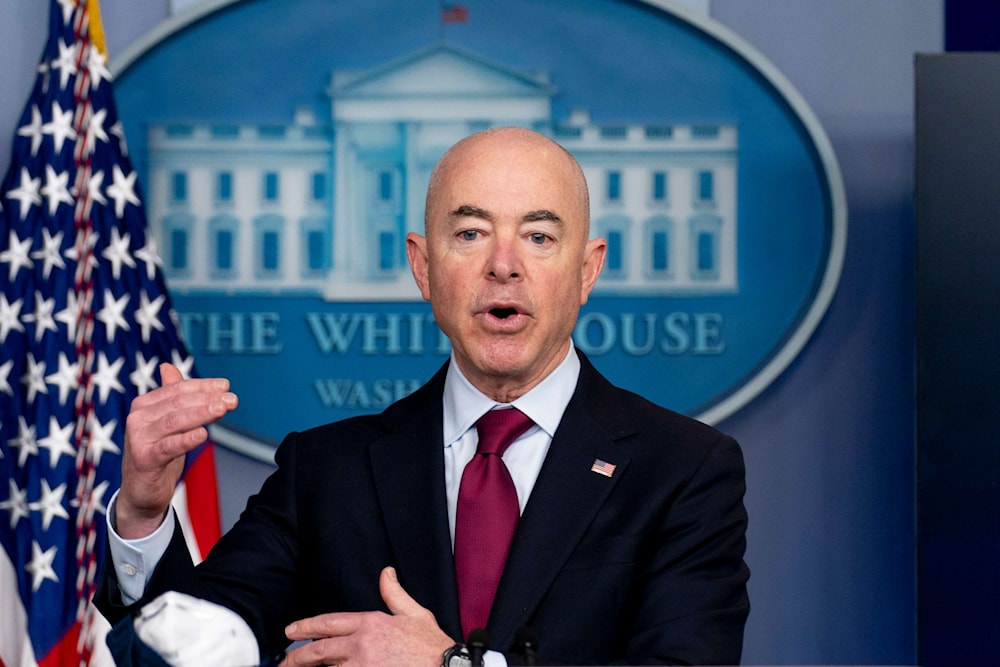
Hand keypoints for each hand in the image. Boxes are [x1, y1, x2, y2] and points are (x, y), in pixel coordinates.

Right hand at [116, 363, 237, 538]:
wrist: (141, 492)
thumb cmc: (157, 453)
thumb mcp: (166, 423)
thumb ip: (171, 396)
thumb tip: (168, 367)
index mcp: (145, 405)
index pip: (177, 389)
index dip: (203, 386)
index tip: (226, 386)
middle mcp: (138, 418)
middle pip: (178, 403)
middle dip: (208, 399)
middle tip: (232, 400)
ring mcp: (139, 438)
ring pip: (175, 421)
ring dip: (202, 414)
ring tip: (222, 409)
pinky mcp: (144, 459)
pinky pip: (169, 446)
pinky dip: (187, 439)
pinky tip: (203, 434)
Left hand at [281, 567, 453, 666]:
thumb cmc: (431, 644)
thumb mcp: (414, 612)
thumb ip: (394, 593)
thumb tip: (386, 573)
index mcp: (370, 624)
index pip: (329, 623)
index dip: (306, 627)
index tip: (291, 631)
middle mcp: (361, 645)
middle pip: (318, 651)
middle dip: (296, 657)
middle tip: (284, 662)